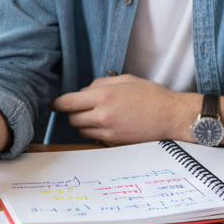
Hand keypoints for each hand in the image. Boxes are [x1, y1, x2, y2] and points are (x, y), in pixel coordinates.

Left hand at [50, 75, 193, 144]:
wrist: (170, 116)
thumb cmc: (150, 95)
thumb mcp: (125, 80)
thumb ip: (100, 84)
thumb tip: (84, 91)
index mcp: (103, 96)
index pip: (69, 103)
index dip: (57, 104)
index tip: (53, 105)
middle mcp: (102, 116)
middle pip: (73, 119)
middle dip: (74, 113)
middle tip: (83, 107)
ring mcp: (108, 132)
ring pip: (82, 130)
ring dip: (84, 123)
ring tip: (98, 116)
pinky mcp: (114, 143)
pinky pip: (95, 138)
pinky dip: (96, 132)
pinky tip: (109, 124)